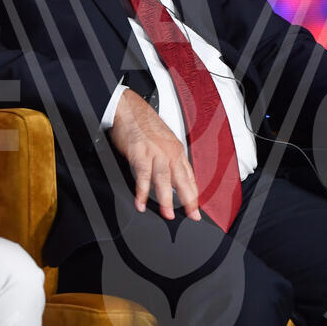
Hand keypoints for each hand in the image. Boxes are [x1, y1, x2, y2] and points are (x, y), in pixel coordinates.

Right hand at [109, 89, 200, 220]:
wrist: (130, 109)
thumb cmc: (145, 125)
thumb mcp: (164, 142)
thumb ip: (169, 160)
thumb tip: (173, 178)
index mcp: (177, 151)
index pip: (189, 177)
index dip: (193, 194)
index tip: (196, 209)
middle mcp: (169, 152)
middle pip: (182, 180)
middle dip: (188, 200)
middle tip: (192, 216)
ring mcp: (155, 153)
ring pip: (164, 179)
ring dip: (166, 199)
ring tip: (167, 215)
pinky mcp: (140, 153)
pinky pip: (143, 176)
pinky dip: (142, 191)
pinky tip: (141, 203)